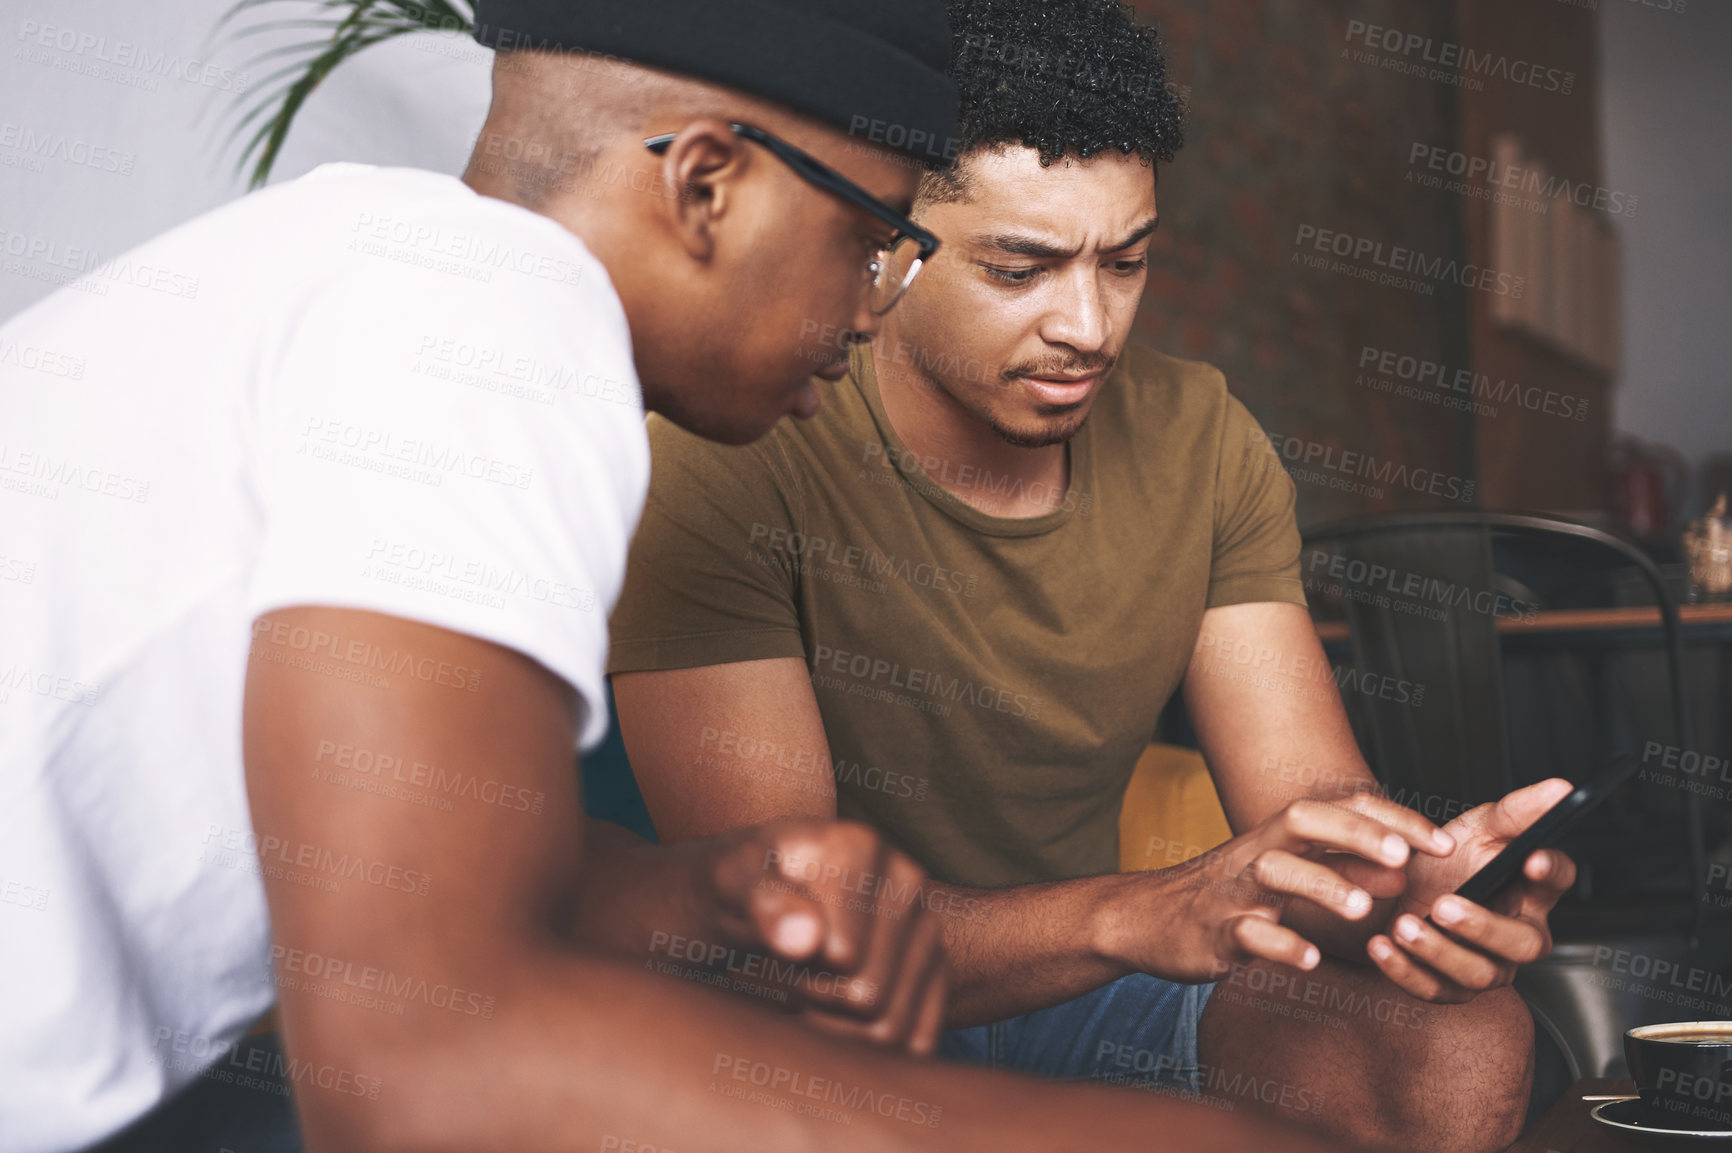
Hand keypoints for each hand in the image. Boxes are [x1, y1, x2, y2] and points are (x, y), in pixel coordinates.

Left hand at [696, 818, 948, 1054]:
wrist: (768, 891)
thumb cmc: (744, 885)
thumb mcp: (734, 883)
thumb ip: (763, 904)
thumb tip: (806, 940)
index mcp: (861, 848)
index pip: (842, 957)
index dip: (798, 970)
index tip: (777, 946)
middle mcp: (906, 879)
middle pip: (869, 996)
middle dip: (818, 999)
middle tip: (790, 971)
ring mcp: (928, 923)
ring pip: (892, 1027)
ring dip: (840, 1025)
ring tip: (812, 984)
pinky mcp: (939, 964)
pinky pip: (916, 1039)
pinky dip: (872, 1043)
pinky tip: (841, 1014)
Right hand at [1099, 792, 1455, 983]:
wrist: (1145, 919)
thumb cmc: (1227, 896)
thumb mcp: (1287, 877)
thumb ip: (1342, 870)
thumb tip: (1402, 868)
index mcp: (1281, 837)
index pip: (1340, 810)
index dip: (1393, 821)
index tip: (1442, 845)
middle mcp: (1258, 852)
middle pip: (1305, 821)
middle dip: (1357, 833)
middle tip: (1405, 858)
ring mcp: (1235, 891)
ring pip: (1275, 873)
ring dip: (1322, 886)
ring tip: (1365, 909)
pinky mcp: (1214, 932)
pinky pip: (1247, 934)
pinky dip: (1280, 945)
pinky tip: (1310, 959)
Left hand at [1364, 778, 1576, 1002]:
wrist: (1391, 887)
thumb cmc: (1445, 858)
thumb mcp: (1476, 827)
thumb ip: (1517, 811)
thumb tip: (1561, 787)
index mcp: (1529, 890)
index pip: (1558, 881)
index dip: (1551, 870)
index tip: (1532, 858)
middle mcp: (1516, 934)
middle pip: (1523, 944)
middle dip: (1484, 927)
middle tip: (1443, 905)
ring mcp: (1486, 965)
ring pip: (1477, 973)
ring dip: (1438, 950)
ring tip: (1404, 925)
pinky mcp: (1448, 987)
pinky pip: (1433, 990)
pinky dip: (1405, 970)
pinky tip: (1382, 945)